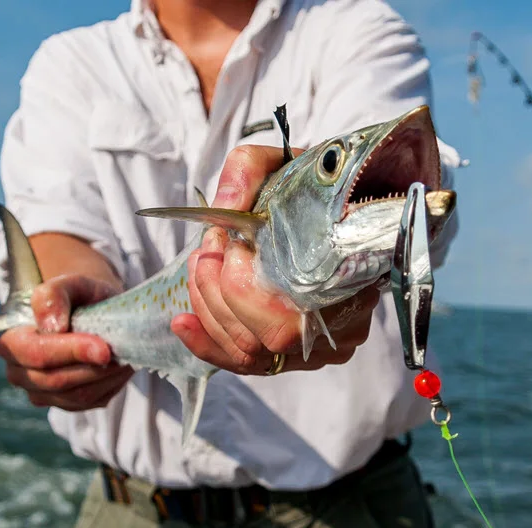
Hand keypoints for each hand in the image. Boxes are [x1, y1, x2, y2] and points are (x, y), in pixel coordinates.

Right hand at [0, 274, 132, 410]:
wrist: (95, 312)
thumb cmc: (78, 297)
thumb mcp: (69, 285)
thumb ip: (53, 296)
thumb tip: (52, 327)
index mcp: (12, 343)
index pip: (35, 354)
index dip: (70, 352)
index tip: (103, 348)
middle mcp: (20, 374)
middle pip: (56, 380)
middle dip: (92, 366)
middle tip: (119, 350)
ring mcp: (44, 394)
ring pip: (77, 395)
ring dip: (106, 376)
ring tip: (122, 354)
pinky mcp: (69, 404)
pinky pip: (93, 401)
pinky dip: (112, 384)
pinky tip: (119, 365)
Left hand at [172, 146, 380, 374]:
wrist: (344, 206)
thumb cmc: (315, 188)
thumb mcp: (282, 162)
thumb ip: (248, 172)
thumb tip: (222, 209)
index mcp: (349, 283)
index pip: (286, 320)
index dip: (240, 285)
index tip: (229, 239)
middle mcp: (342, 327)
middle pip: (262, 338)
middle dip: (216, 290)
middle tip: (208, 247)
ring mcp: (319, 345)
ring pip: (249, 352)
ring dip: (208, 308)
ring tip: (197, 265)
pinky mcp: (296, 353)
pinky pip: (247, 362)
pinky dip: (208, 344)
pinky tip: (182, 323)